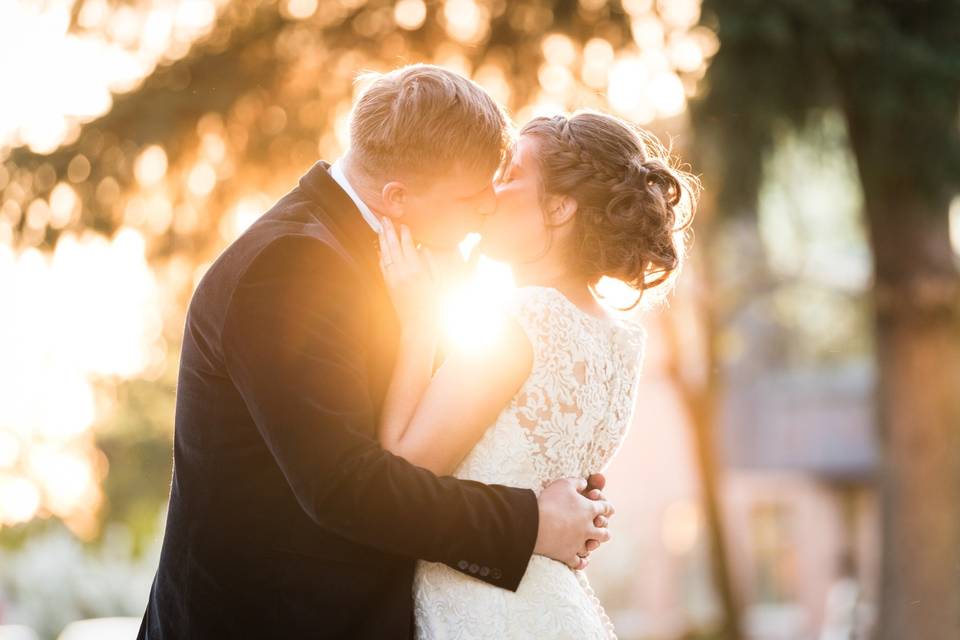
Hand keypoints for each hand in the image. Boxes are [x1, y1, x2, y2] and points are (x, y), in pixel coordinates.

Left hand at [378, 218, 437, 333]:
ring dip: (382, 241)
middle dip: (389, 232)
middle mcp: (402, 273)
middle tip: (385, 219)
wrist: (419, 326)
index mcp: (417, 271)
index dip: (405, 234)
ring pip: (385, 255)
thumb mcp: (438, 283)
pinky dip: (380, 256)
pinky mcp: (388, 286)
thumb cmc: (434, 306)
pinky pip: (382, 267)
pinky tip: (380, 249)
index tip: (404, 224)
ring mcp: (393, 279)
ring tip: (380, 229)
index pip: (408, 246)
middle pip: (393, 247)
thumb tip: (425, 249)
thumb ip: (431, 264)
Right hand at [534, 477, 613, 570]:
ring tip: (595, 544)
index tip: (609, 509)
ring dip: (595, 544)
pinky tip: (584, 561)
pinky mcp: (568, 555)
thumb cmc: (551, 502)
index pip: (605, 508)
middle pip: (603, 531)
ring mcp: (579, 543)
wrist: (537, 524)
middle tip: (604, 528)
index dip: (607, 507)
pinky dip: (582, 562)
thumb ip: (577, 482)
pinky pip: (579, 562)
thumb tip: (585, 483)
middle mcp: (588, 528)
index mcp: (589, 510)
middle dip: (604, 529)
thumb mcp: (564, 484)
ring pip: (593, 546)